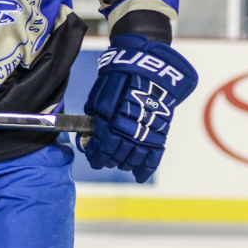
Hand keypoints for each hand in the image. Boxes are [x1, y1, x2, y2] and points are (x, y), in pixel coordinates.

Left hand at [81, 34, 197, 182]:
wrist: (148, 70)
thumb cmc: (119, 81)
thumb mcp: (99, 98)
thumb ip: (94, 120)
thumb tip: (87, 139)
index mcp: (111, 123)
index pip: (102, 149)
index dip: (95, 156)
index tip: (93, 157)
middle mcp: (129, 133)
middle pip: (116, 156)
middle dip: (108, 160)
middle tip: (104, 160)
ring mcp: (146, 135)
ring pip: (133, 160)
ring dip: (124, 164)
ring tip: (119, 163)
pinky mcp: (160, 134)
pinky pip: (153, 158)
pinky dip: (145, 170)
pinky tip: (138, 177)